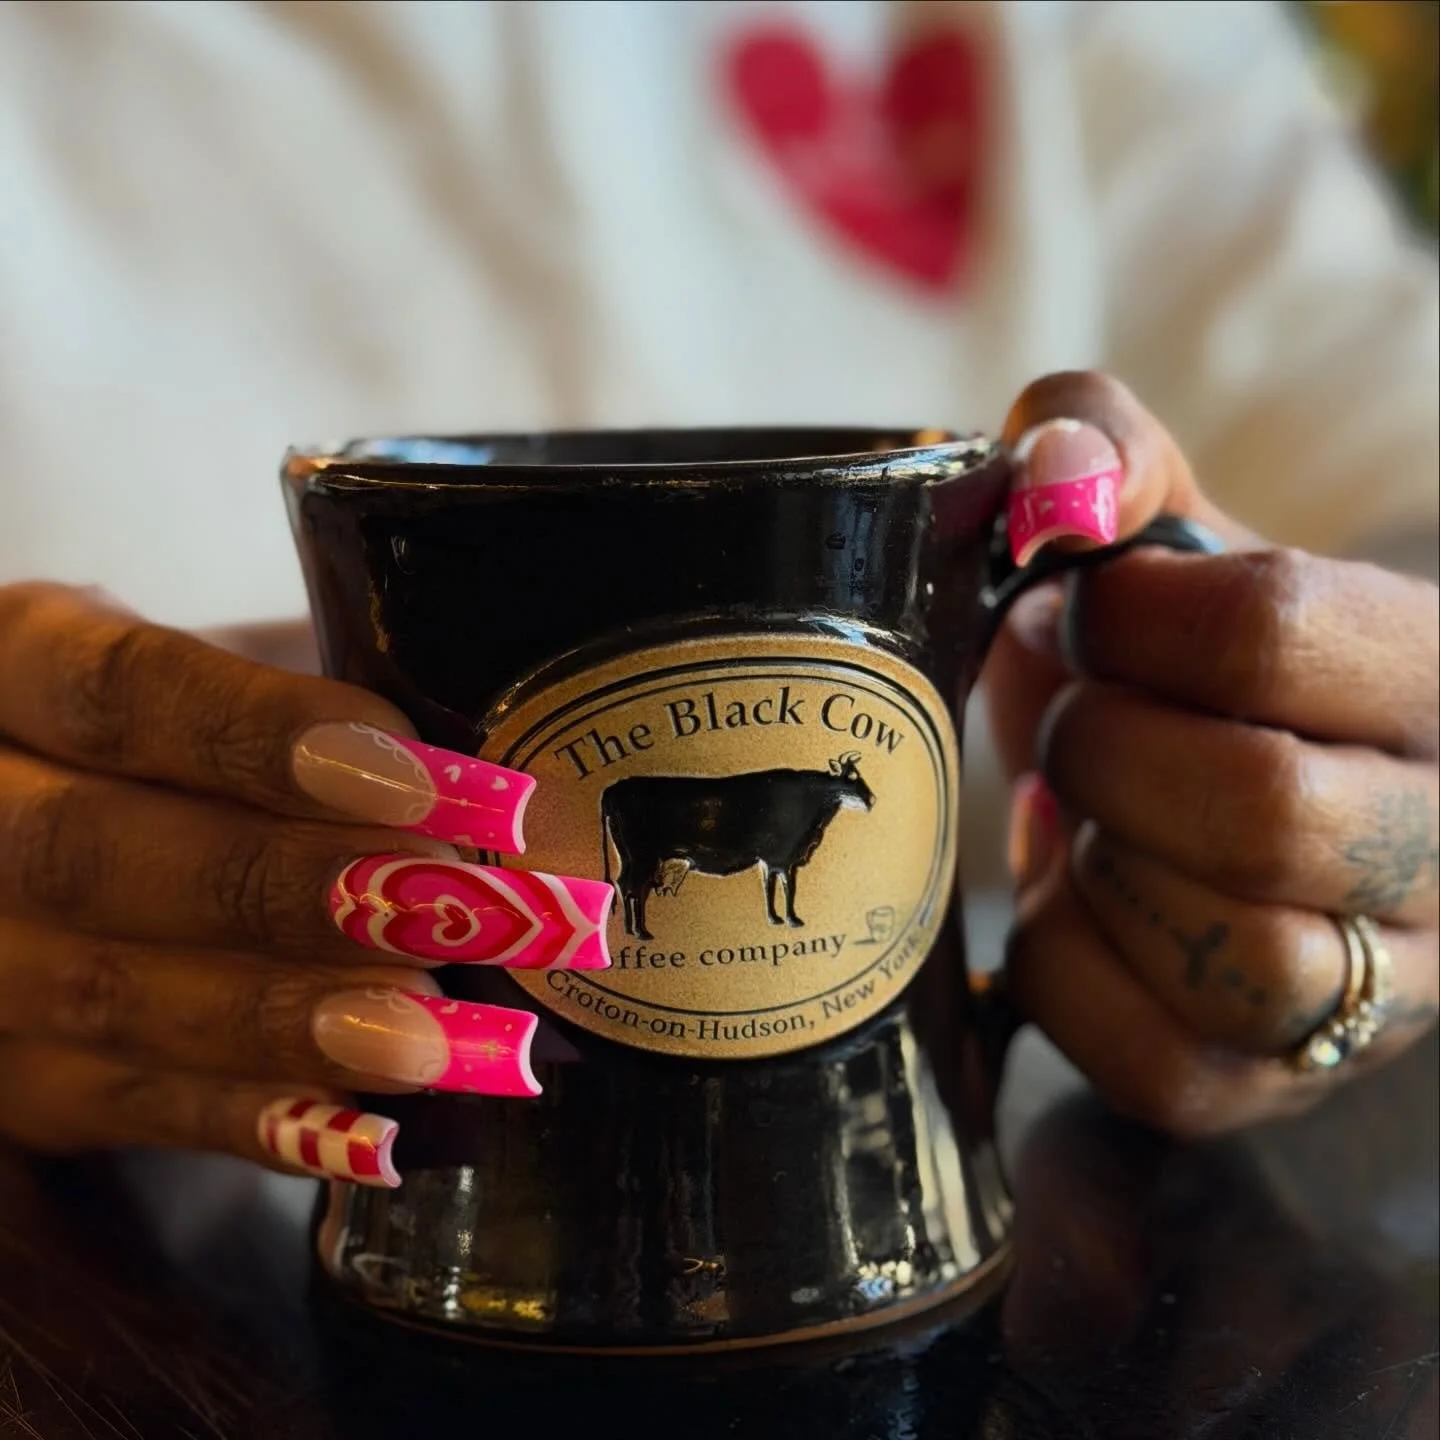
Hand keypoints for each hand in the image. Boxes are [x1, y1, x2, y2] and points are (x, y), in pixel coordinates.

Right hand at [0, 586, 611, 1184]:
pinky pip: (120, 1107)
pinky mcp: (11, 1075)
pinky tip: (371, 1130)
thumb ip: (320, 705)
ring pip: (103, 992)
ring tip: (443, 1034)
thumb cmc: (184, 732)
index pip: (120, 690)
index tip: (430, 780)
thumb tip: (488, 784)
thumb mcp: (226, 672)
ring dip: (286, 1018)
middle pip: (95, 851)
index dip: (268, 737)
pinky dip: (251, 1120)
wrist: (63, 816)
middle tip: (465, 909)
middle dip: (294, 887)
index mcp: (8, 663)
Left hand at [985, 373, 1438, 1134]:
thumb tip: (1052, 478)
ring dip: (1105, 870)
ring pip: (1239, 963)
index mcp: (1430, 675)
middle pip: (1260, 811)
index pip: (1274, 631)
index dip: (1126, 616)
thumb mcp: (1157, 529)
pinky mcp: (1280, 1081)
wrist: (1194, 775)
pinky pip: (1161, 1064)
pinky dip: (1069, 969)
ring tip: (1085, 812)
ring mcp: (1379, 991)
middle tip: (1074, 721)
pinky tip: (1070, 892)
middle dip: (1106, 751)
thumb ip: (1101, 447)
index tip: (1088, 611)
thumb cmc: (1176, 654)